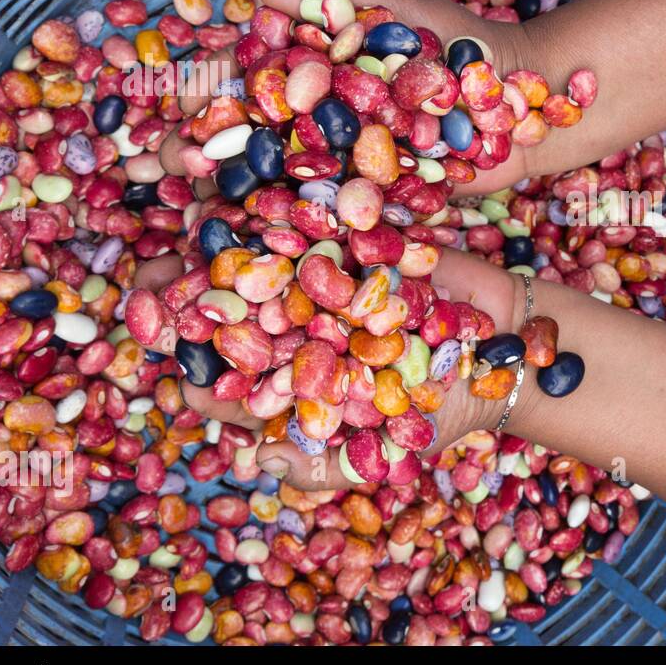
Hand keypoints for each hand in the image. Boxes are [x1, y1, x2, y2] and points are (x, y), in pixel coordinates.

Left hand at [131, 247, 525, 489]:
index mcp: (298, 386)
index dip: (191, 367)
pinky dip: (279, 211)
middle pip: (230, 314)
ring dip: (219, 245)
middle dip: (186, 293)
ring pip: (261, 263)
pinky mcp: (358, 242)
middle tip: (150, 273)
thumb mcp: (387, 452)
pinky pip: (313, 224)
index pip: (228, 381)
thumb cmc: (452, 407)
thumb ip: (325, 467)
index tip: (162, 347)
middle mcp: (302, 332)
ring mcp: (327, 284)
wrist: (515, 345)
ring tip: (182, 227)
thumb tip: (257, 464)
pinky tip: (242, 197)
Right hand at [159, 0, 555, 194]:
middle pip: (248, 135)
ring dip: (228, 196)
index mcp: (317, 70)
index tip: (176, 95)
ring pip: (275, 183)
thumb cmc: (464, 41)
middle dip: (198, 148)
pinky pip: (326, 219)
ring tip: (186, 207)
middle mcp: (323, 120)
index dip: (205, 89)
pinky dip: (288, 231)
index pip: (246, 78)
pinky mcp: (377, 202)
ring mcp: (346, 165)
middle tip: (157, 163)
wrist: (531, 98)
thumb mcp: (395, 4)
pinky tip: (248, 244)